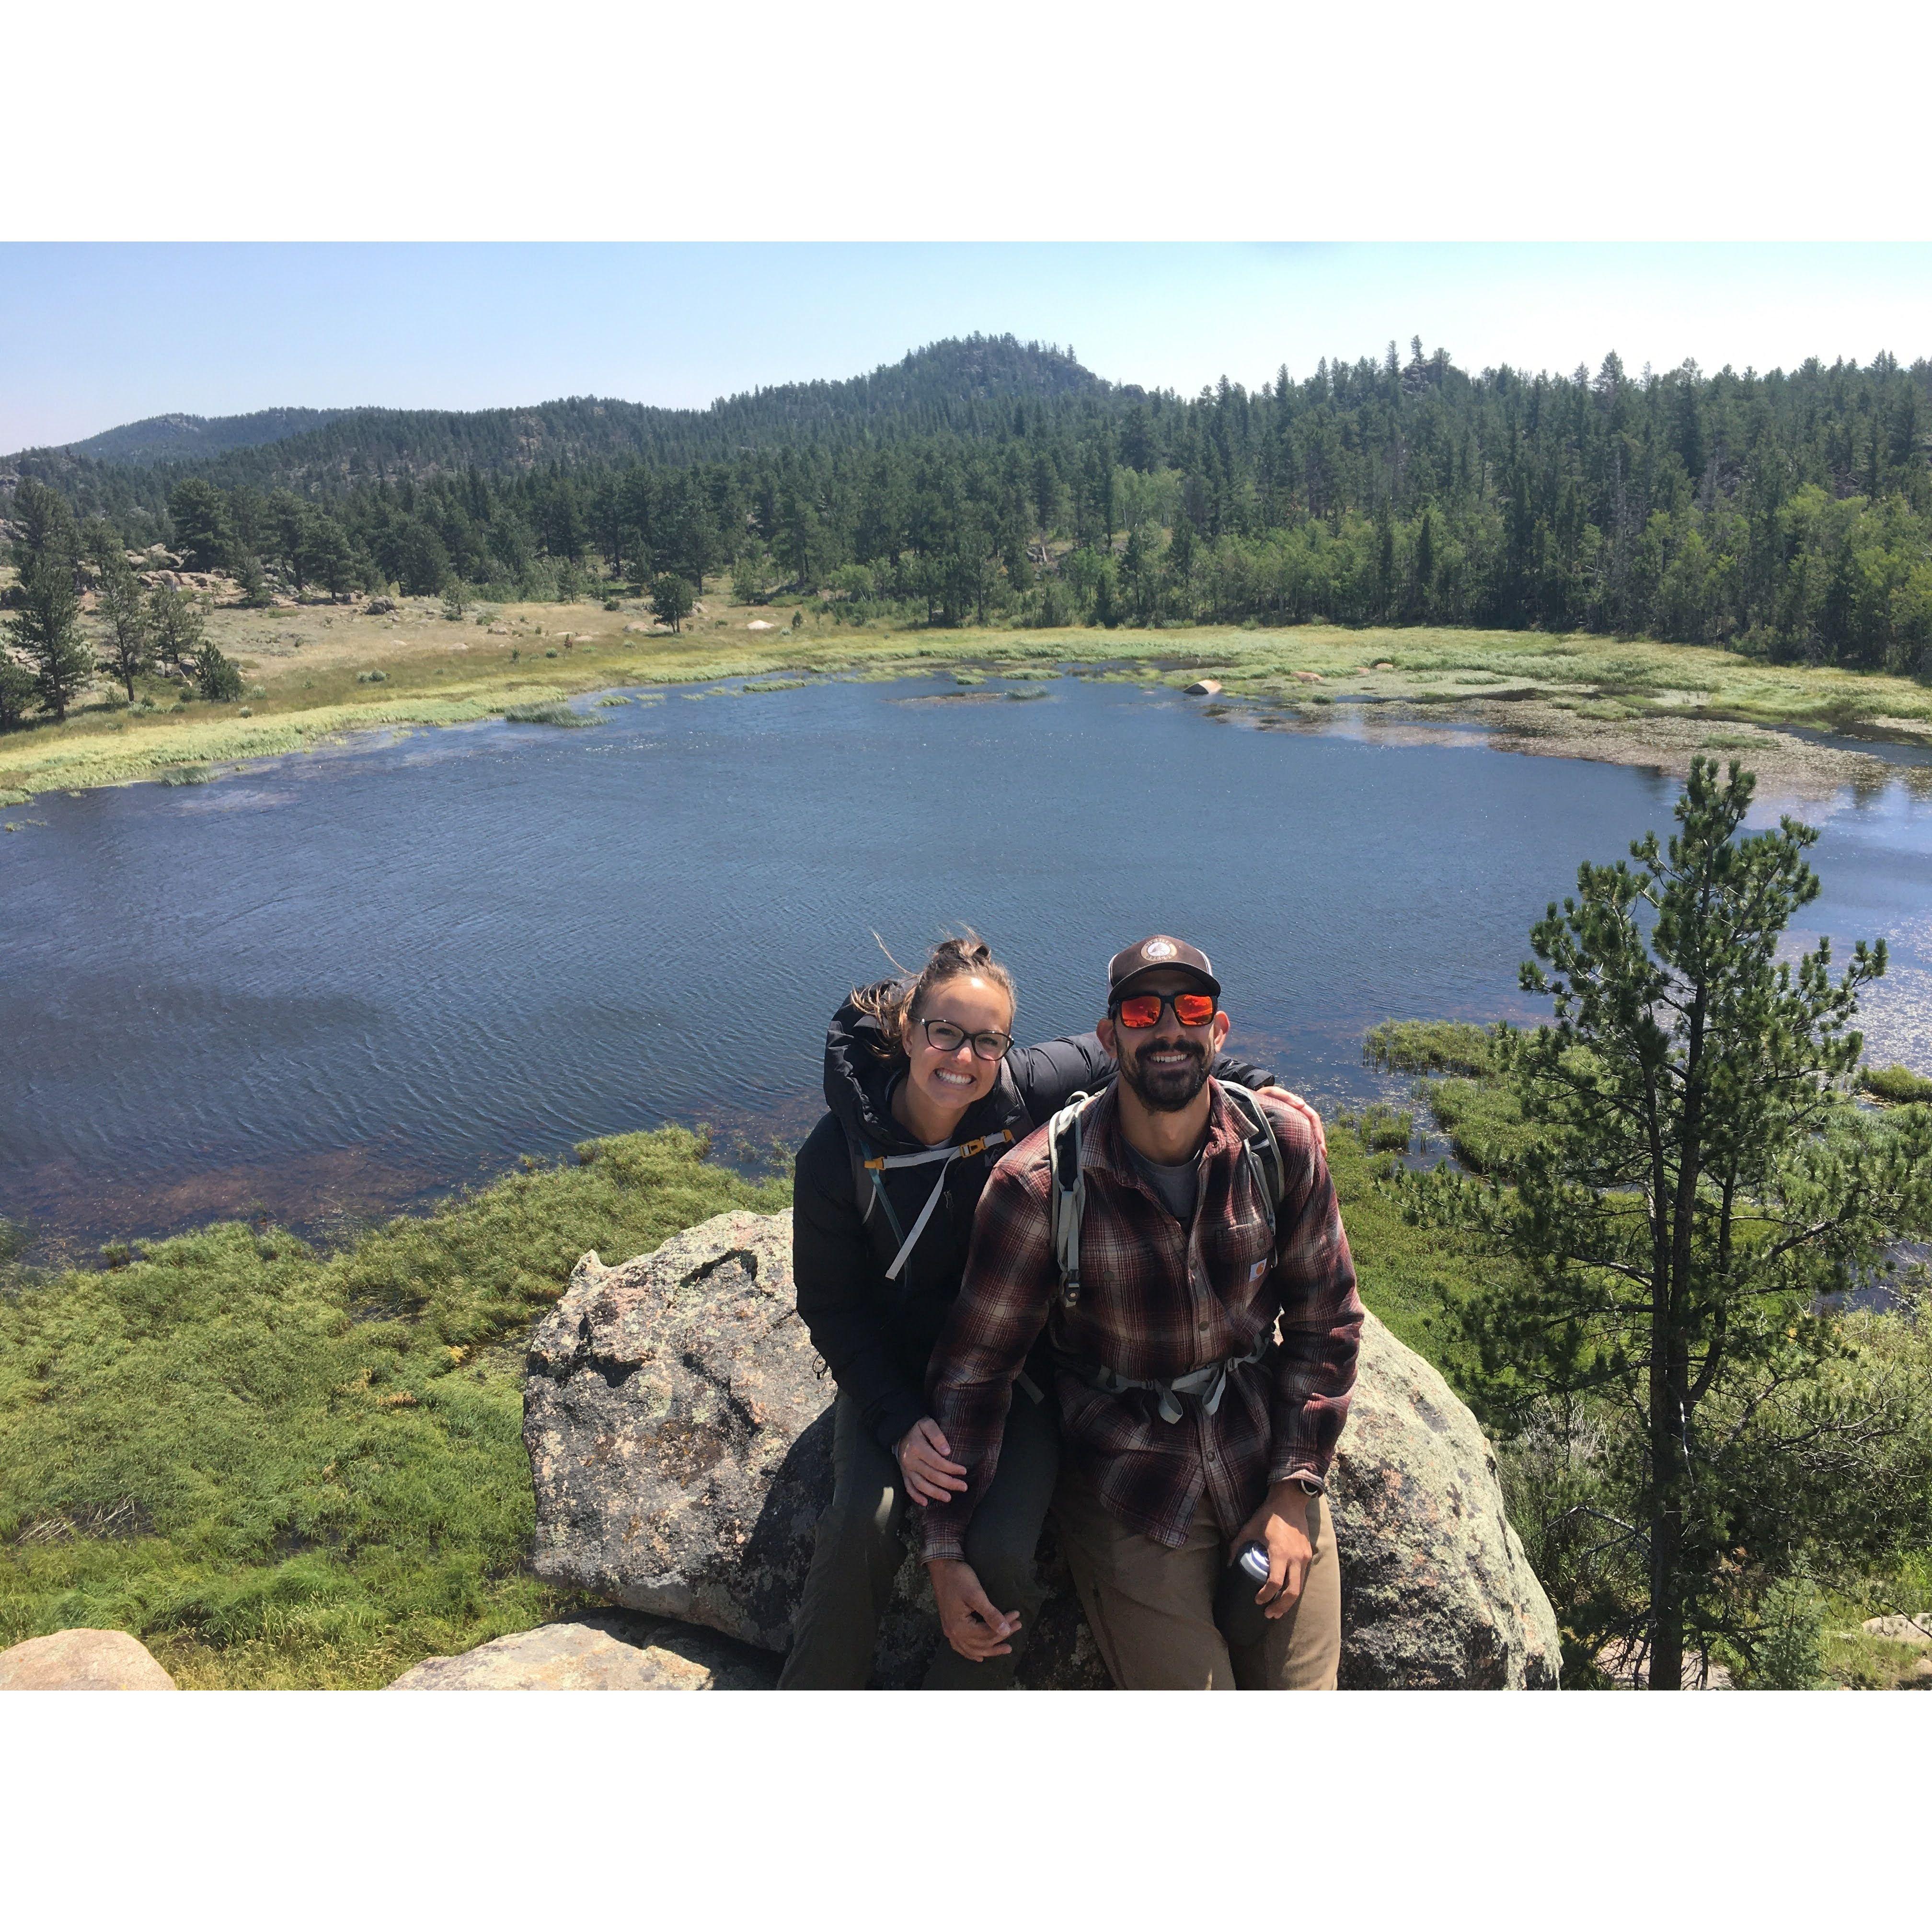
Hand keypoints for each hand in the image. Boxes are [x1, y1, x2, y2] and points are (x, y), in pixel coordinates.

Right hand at [895, 1417, 967, 1506]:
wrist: (899, 1430)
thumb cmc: (916, 1426)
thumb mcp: (927, 1424)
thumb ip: (936, 1435)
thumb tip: (947, 1452)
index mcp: (917, 1448)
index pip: (937, 1462)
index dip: (951, 1468)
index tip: (963, 1471)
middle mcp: (910, 1461)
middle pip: (931, 1475)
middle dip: (948, 1483)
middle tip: (963, 1487)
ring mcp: (906, 1469)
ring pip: (921, 1485)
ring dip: (935, 1493)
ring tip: (948, 1498)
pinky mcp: (904, 1474)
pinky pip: (908, 1488)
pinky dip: (916, 1497)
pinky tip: (925, 1503)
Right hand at [927, 1558, 1021, 1660]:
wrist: (942, 1568)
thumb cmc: (959, 1578)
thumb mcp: (976, 1595)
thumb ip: (991, 1615)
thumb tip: (1006, 1631)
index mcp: (959, 1627)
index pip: (987, 1633)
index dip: (1004, 1626)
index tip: (1017, 1616)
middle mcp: (953, 1633)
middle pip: (982, 1643)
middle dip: (1001, 1636)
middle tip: (1018, 1626)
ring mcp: (949, 1631)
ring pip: (972, 1649)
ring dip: (990, 1649)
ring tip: (1006, 1649)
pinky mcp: (949, 1626)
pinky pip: (961, 1646)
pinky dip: (971, 1653)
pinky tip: (979, 1657)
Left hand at [1235, 1482, 1315, 1619]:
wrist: (1290, 1501)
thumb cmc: (1267, 1515)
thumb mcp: (1249, 1529)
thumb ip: (1237, 1547)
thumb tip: (1229, 1566)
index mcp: (1279, 1552)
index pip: (1274, 1583)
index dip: (1265, 1595)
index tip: (1257, 1600)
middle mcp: (1295, 1557)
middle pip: (1292, 1592)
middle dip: (1280, 1607)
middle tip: (1269, 1614)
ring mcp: (1304, 1557)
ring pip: (1300, 1587)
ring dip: (1289, 1601)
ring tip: (1277, 1610)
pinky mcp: (1308, 1555)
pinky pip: (1303, 1577)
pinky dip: (1294, 1588)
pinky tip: (1285, 1593)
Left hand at [1260, 1085, 1325, 1157]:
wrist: (1252, 1100)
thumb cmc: (1263, 1097)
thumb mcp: (1272, 1093)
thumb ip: (1285, 1096)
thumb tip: (1302, 1104)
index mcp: (1297, 1106)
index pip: (1312, 1117)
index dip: (1317, 1129)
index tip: (1319, 1143)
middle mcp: (1299, 1115)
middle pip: (1314, 1128)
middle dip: (1319, 1141)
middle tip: (1323, 1155)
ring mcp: (1294, 1122)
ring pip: (1308, 1134)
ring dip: (1314, 1145)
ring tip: (1319, 1158)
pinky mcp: (1287, 1130)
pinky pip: (1300, 1137)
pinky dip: (1305, 1146)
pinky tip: (1308, 1156)